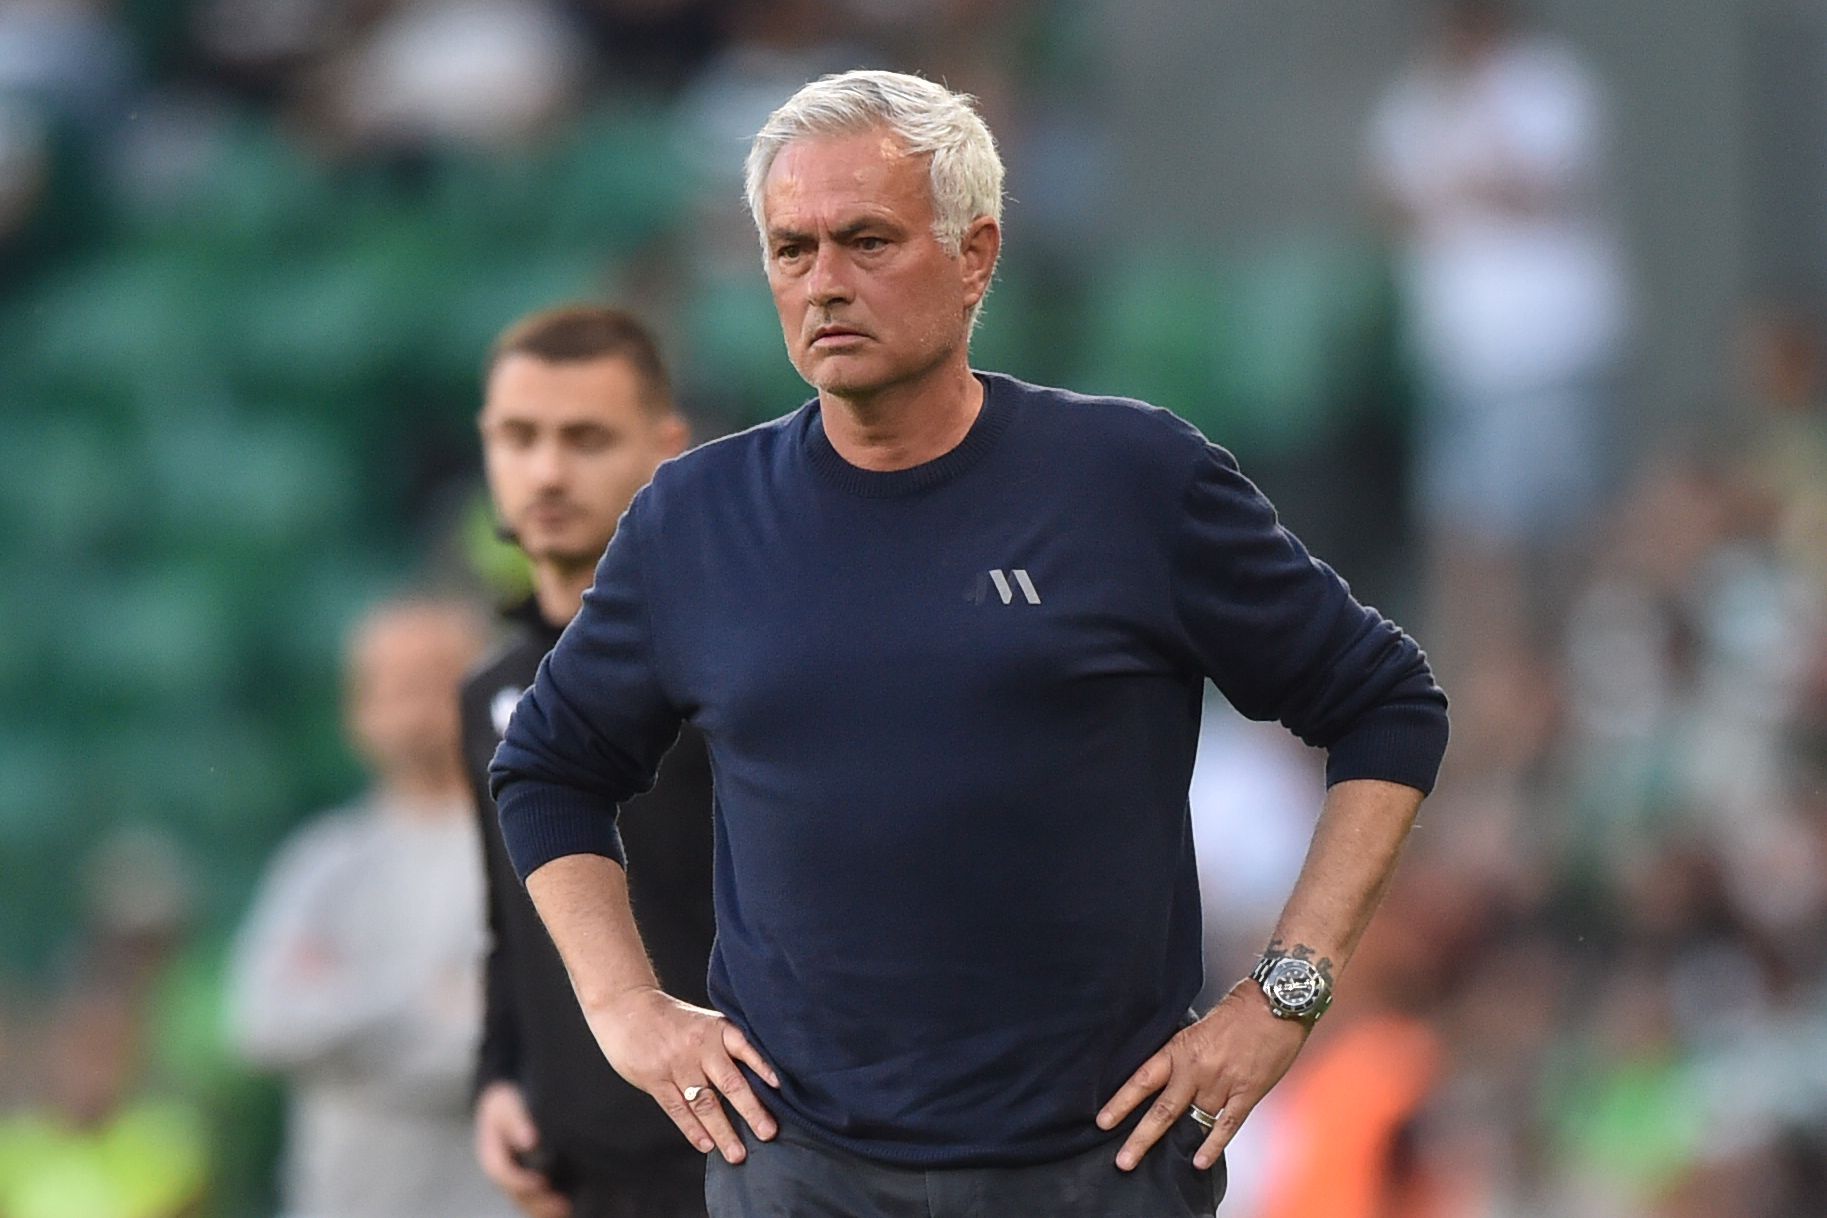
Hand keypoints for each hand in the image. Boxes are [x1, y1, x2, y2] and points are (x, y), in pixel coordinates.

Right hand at [474, 1081, 570, 1217]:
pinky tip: (570, 1207)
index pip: (501, 1173)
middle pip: (516, 1195)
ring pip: (526, 1202)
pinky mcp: (527, 1183)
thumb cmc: (507, 1105)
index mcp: (491, 1155)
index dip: (520, 1181)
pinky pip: (535, 1200)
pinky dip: (549, 1207)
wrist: (506, 1108)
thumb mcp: (507, 1106)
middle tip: (564, 1205)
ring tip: (569, 1210)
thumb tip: (531, 1140)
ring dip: (545, 1209)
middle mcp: (501, 1174)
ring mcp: (513, 1181)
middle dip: (538, 1202)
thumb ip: (516, 1120)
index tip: (542, 1182)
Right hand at [588, 985, 780, 1163]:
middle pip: (730, 1083)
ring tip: (737, 1154)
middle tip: (768, 1133)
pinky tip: (706, 1145)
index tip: (780, 1087)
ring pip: (704, 1103)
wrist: (627, 1007)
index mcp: (717, 1030)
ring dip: (723, 1131)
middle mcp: (700, 1048)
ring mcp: (677, 1065)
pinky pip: (677, 1109)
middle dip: (751, 1111)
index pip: (746, 1048)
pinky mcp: (655, 1080)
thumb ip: (726, 1047)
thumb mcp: (704, 1023)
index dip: (763, 1067)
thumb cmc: (673, 1019)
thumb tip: (758, 1080)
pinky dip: (693, 1129)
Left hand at [1097, 980, 1309, 1170]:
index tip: (1104, 1122)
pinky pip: (1226, 1125)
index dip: (1121, 1103)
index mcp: (1181, 1049)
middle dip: (1140, 1139)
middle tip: (1124, 1160)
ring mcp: (1222, 1084)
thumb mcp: (1199, 1026)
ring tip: (1157, 1166)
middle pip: (1162, 1111)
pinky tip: (1200, 1161)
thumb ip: (1184, 1054)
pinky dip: (1212, 1146)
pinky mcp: (1247, 1094)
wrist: (1276, 1003)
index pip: (1142, 1080)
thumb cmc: (1240, 1009)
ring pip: (1192, 1121)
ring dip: (1176, 1144)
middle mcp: (1196, 1070)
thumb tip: (1170, 1077)